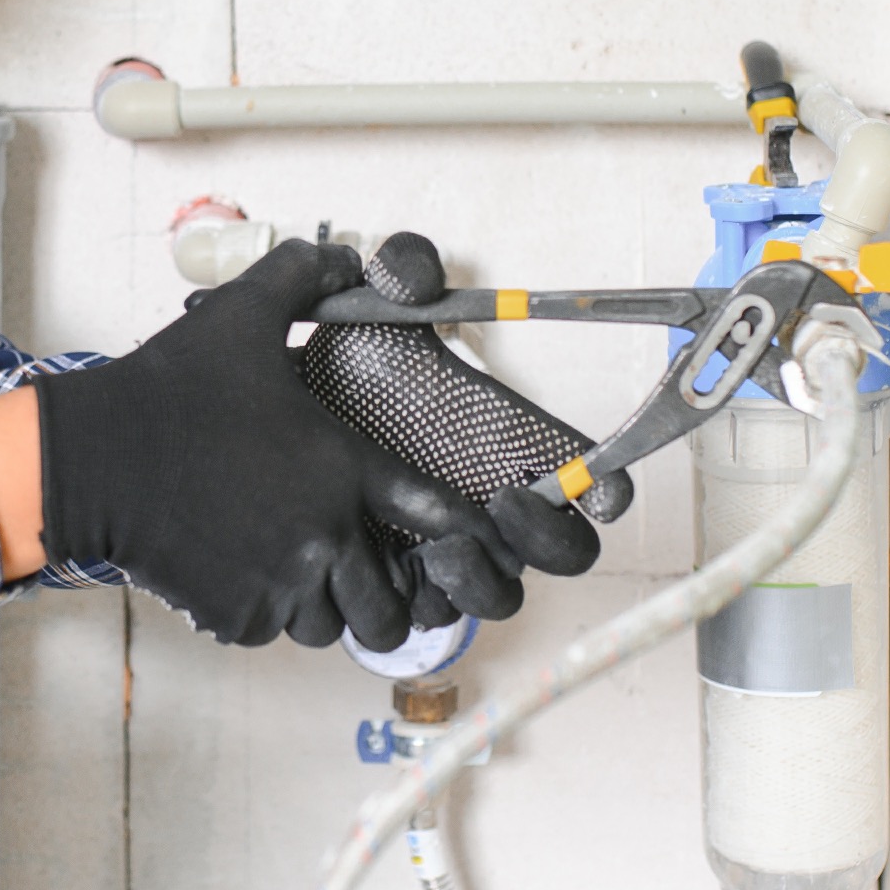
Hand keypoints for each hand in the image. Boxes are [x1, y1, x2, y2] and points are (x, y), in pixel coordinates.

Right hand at [32, 240, 522, 648]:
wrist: (92, 454)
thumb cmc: (169, 386)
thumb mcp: (243, 312)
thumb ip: (304, 275)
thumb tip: (344, 255)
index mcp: (341, 468)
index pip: (440, 516)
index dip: (462, 531)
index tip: (460, 536)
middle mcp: (321, 537)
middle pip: (389, 606)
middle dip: (382, 595)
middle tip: (356, 570)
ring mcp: (277, 583)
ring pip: (331, 628)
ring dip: (324, 608)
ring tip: (296, 573)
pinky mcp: (232, 614)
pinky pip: (271, 633)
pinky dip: (264, 614)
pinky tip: (241, 573)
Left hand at [298, 230, 618, 610]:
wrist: (282, 413)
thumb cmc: (350, 369)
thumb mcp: (376, 313)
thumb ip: (403, 271)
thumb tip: (415, 273)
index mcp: (520, 449)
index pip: (594, 481)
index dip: (608, 487)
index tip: (598, 483)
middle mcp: (497, 511)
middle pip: (565, 555)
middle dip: (549, 538)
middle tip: (508, 502)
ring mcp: (452, 554)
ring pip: (494, 598)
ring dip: (479, 578)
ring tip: (442, 545)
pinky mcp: (398, 586)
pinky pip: (423, 618)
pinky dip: (414, 599)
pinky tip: (386, 563)